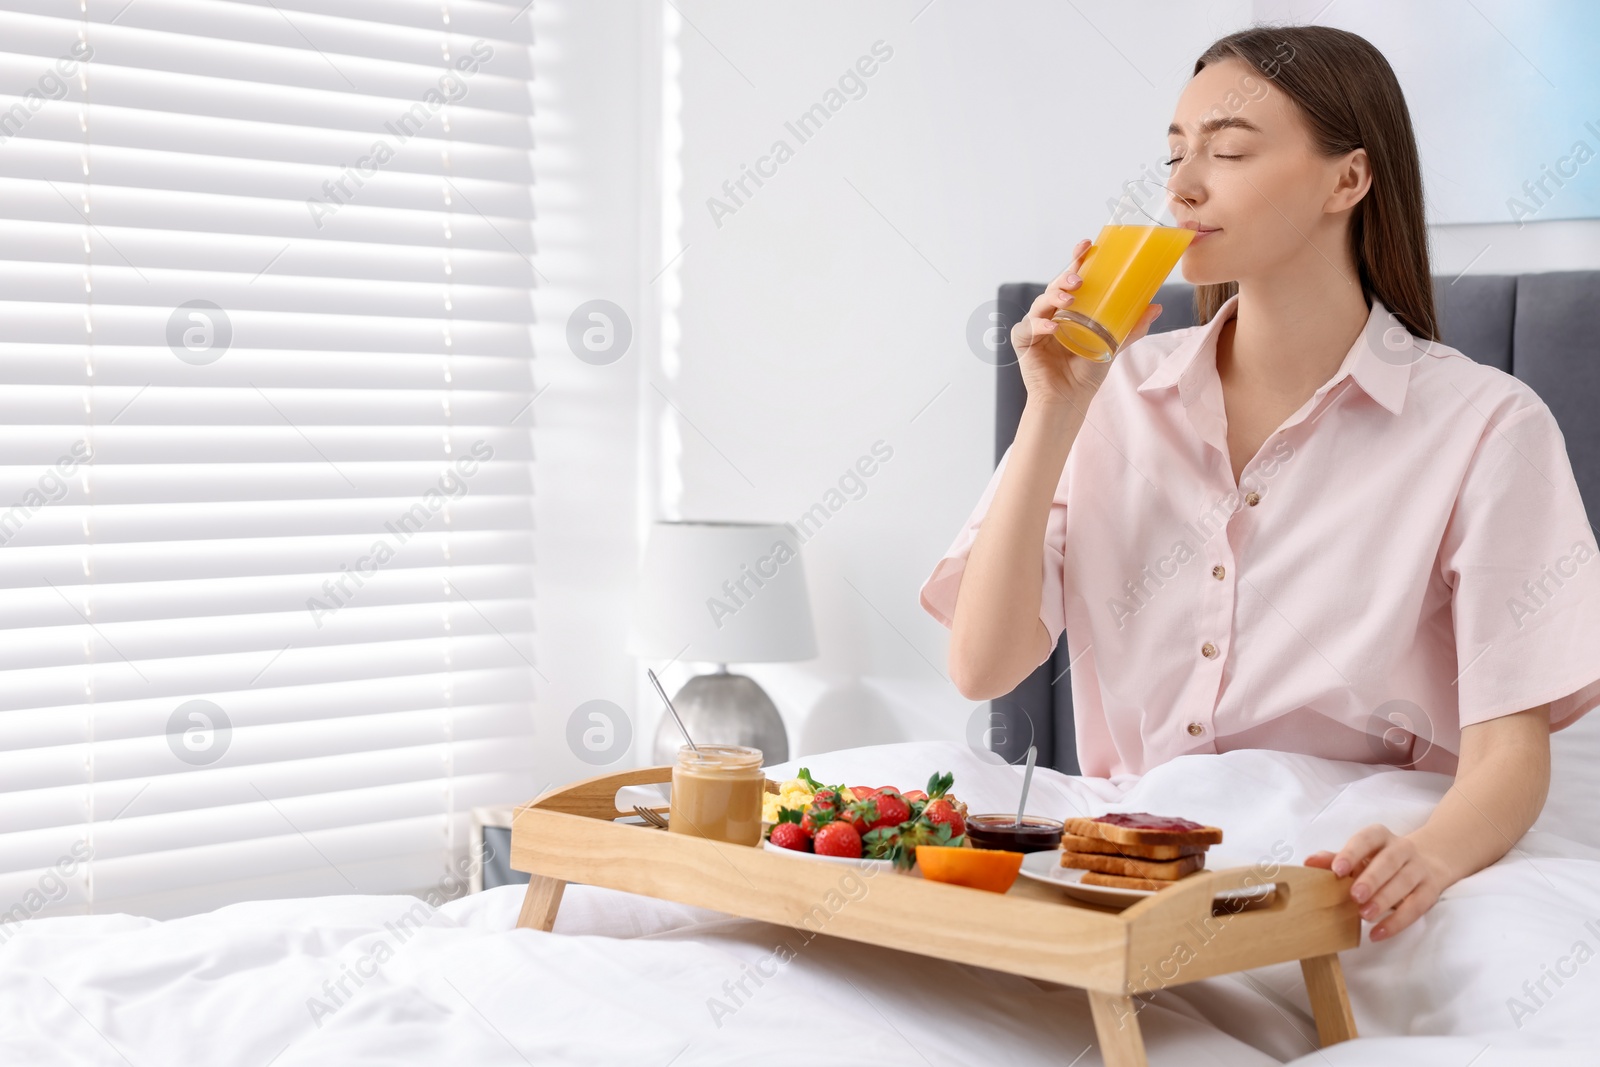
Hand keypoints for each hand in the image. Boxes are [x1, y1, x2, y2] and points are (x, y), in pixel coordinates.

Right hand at [1010, 238, 1163, 408]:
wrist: (1070, 399)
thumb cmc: (1087, 372)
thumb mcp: (1113, 345)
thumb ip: (1131, 328)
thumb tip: (1156, 306)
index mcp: (1069, 309)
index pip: (1071, 279)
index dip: (1077, 260)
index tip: (1088, 245)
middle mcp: (1051, 313)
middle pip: (1055, 287)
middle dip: (1065, 278)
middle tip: (1078, 279)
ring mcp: (1036, 326)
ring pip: (1040, 303)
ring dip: (1054, 298)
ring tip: (1070, 301)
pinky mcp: (1024, 342)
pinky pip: (1029, 328)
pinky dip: (1040, 326)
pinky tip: (1053, 328)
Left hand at [1304, 825, 1452, 941]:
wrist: (1431, 859)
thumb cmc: (1383, 859)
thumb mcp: (1361, 856)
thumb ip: (1335, 859)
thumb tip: (1308, 862)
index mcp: (1380, 836)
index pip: (1366, 839)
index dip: (1351, 853)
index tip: (1337, 869)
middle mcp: (1403, 848)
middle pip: (1388, 861)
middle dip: (1371, 879)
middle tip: (1354, 896)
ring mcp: (1419, 868)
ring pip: (1404, 882)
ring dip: (1384, 900)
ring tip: (1365, 915)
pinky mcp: (1431, 889)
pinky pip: (1416, 906)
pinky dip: (1397, 921)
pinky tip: (1378, 933)